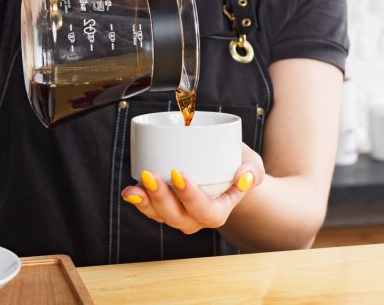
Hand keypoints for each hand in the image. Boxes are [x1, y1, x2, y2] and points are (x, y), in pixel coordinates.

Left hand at [121, 144, 263, 233]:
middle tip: (151, 175)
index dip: (191, 197)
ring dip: (146, 202)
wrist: (226, 169)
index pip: (205, 211)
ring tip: (136, 186)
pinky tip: (130, 191)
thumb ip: (253, 171)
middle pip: (177, 216)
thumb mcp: (253, 165)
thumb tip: (243, 176)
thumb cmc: (238, 167)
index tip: (179, 174)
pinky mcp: (164, 206)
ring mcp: (178, 214)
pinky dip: (139, 200)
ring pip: (159, 215)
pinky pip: (149, 208)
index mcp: (218, 212)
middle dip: (162, 198)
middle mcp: (195, 219)